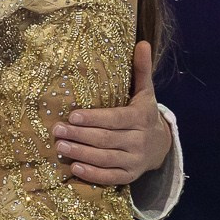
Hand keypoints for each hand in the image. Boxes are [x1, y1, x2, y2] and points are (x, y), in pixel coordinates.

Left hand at [53, 41, 171, 184]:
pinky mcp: (130, 176)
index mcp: (141, 118)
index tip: (72, 115)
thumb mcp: (145, 92)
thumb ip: (141, 69)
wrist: (161, 145)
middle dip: (80, 135)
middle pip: (106, 139)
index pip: (115, 118)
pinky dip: (93, 174)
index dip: (94, 118)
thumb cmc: (144, 113)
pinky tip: (75, 167)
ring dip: (81, 153)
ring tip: (60, 147)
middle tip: (57, 130)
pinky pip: (110, 177)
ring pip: (106, 158)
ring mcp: (135, 161)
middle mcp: (140, 140)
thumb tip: (143, 42)